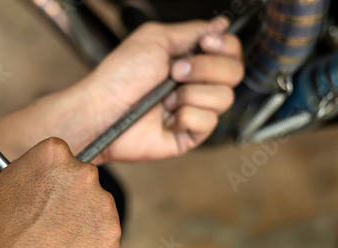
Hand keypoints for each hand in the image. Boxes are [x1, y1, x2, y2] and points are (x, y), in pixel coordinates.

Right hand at [0, 138, 120, 247]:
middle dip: (69, 194)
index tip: (45, 191)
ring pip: (96, 204)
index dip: (51, 176)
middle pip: (82, 177)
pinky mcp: (112, 230)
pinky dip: (92, 240)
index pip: (60, 156)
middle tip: (52, 217)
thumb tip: (21, 173)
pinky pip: (104, 231)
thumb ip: (11, 171)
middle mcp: (83, 171)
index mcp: (53, 154)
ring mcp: (102, 201)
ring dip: (82, 217)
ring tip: (57, 239)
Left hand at [77, 17, 243, 162]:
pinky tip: (167, 118)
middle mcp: (195, 84)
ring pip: (224, 99)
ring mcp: (194, 110)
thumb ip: (192, 31)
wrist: (103, 110)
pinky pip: (209, 122)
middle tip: (175, 72)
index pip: (231, 52)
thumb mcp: (155, 39)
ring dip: (190, 95)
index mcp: (190, 60)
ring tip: (165, 99)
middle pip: (234, 73)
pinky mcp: (190, 134)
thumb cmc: (120, 75)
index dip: (224, 48)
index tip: (205, 45)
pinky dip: (186, 117)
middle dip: (205, 69)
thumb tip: (221, 24)